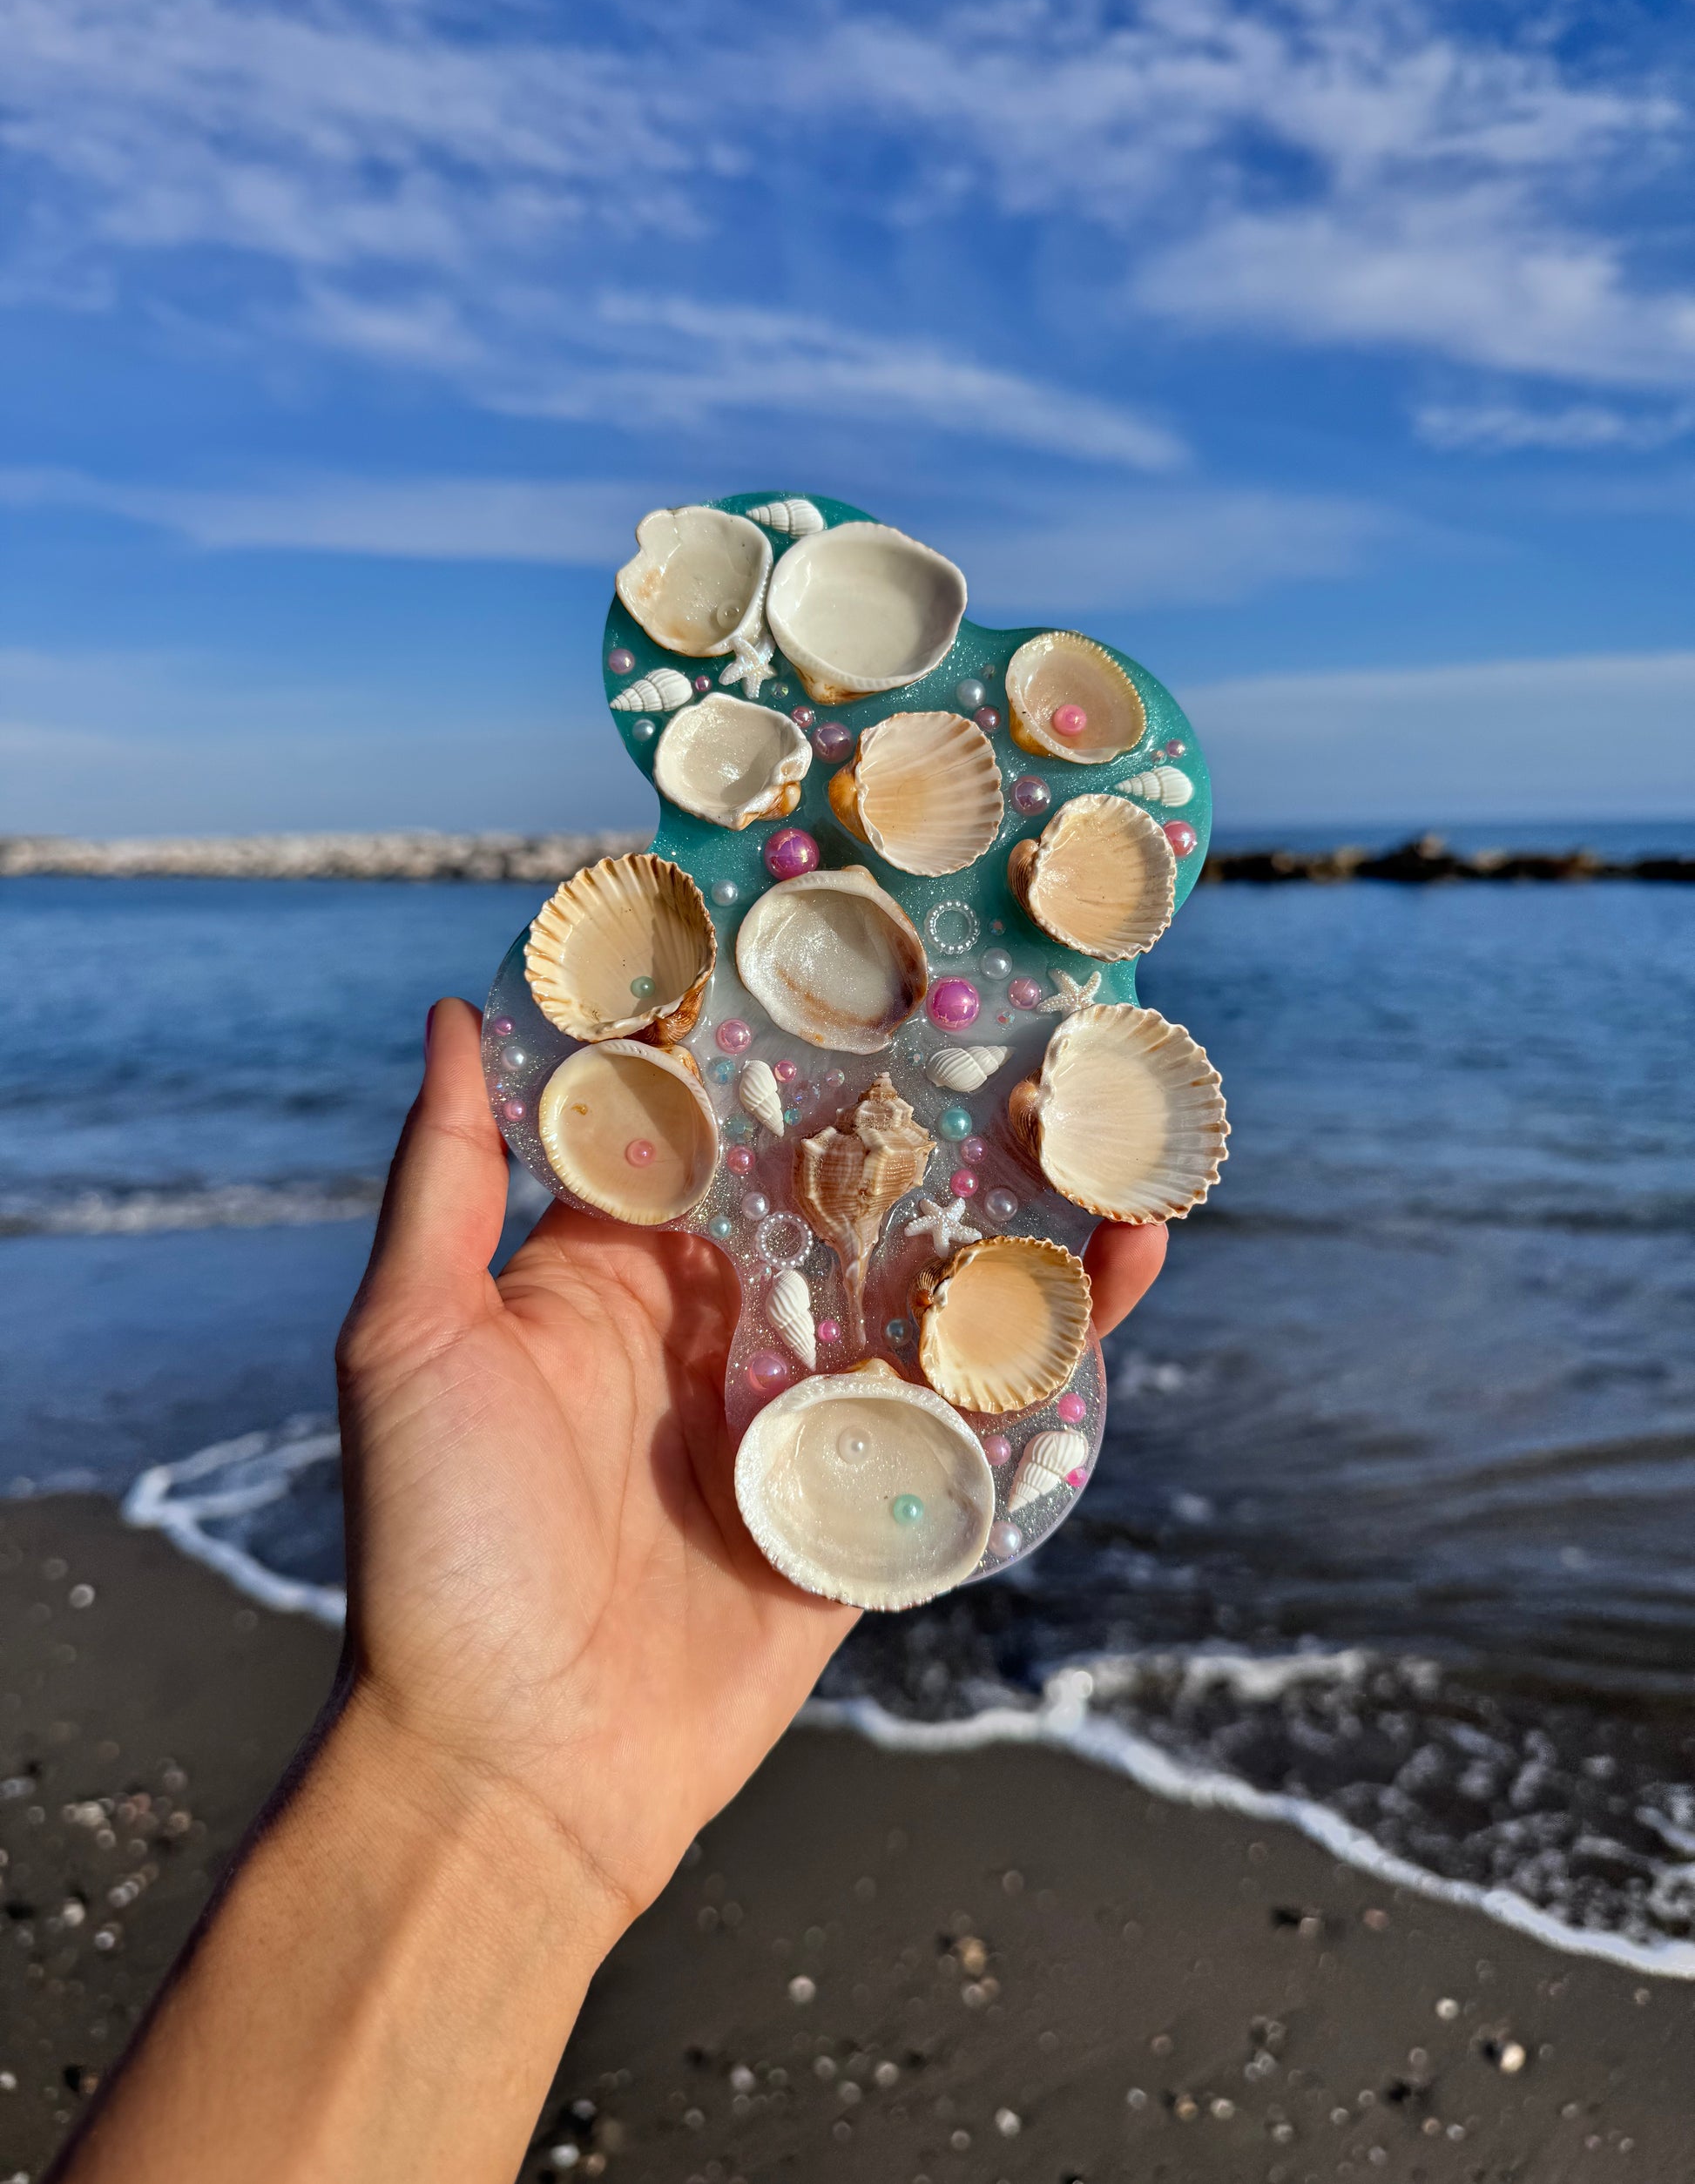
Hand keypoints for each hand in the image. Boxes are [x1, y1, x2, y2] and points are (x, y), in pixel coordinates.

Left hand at [336, 997, 1166, 1919]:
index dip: (766, 1031)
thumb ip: (445, 1179)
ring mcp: (805, 1409)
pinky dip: (1054, 1338)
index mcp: (617, 1268)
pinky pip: (977, 1406)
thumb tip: (448, 1010)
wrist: (514, 1771)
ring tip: (1101, 1111)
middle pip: (844, 1187)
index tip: (838, 921)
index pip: (708, 1119)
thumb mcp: (410, 1340)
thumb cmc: (437, 1549)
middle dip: (920, 1103)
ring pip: (930, 1281)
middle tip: (1013, 998)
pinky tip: (1122, 1258)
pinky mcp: (874, 1500)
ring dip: (1014, 1204)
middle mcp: (721, 1321)